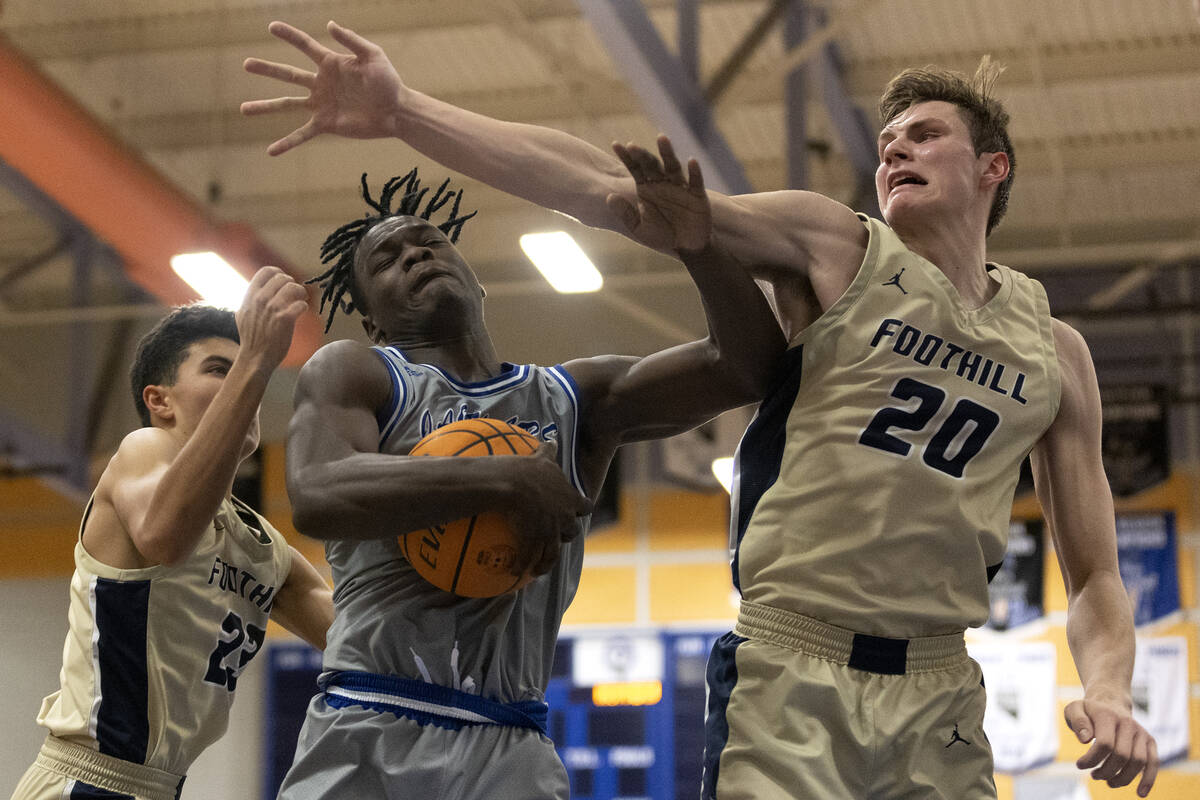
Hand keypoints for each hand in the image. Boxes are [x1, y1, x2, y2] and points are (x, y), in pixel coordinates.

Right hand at [235, 267, 308, 371]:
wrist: (255, 358)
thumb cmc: (251, 339)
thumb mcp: (243, 315)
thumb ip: (249, 302)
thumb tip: (253, 294)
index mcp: (250, 296)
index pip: (266, 271)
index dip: (279, 273)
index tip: (284, 281)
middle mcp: (260, 299)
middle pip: (283, 278)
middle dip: (292, 284)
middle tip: (295, 294)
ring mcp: (272, 309)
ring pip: (293, 287)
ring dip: (301, 293)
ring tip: (301, 300)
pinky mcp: (284, 319)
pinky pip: (301, 304)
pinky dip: (303, 307)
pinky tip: (301, 312)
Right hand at [241, 20, 405, 155]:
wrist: (397, 112)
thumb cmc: (388, 81)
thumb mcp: (373, 55)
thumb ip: (351, 40)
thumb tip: (329, 24)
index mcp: (331, 64)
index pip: (305, 46)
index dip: (289, 35)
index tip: (272, 26)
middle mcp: (321, 83)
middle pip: (288, 74)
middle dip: (267, 69)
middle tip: (245, 64)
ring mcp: (321, 105)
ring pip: (287, 104)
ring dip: (266, 107)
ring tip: (243, 110)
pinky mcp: (326, 124)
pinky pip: (302, 134)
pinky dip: (287, 143)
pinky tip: (271, 150)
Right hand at [504, 440, 591, 576]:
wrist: (512, 484)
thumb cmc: (528, 469)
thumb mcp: (542, 458)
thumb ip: (549, 451)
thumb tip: (552, 439)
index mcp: (569, 498)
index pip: (585, 507)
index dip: (581, 509)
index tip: (577, 511)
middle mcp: (564, 517)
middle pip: (572, 532)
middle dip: (565, 535)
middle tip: (555, 537)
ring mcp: (551, 532)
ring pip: (554, 553)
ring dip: (546, 563)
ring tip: (538, 569)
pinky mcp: (535, 541)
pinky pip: (530, 559)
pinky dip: (524, 566)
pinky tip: (515, 572)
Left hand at [608, 135, 711, 252]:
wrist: (685, 248)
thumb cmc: (661, 236)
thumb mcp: (639, 228)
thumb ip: (625, 213)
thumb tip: (609, 197)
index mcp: (646, 188)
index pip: (634, 168)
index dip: (626, 157)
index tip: (615, 144)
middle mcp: (662, 183)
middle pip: (652, 164)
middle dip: (642, 155)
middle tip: (633, 146)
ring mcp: (680, 187)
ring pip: (673, 166)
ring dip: (667, 153)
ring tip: (661, 138)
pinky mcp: (697, 195)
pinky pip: (696, 181)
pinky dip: (694, 171)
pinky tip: (691, 161)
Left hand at [1065, 696, 1158, 795]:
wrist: (1109, 703)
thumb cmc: (1088, 711)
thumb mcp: (1074, 710)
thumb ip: (1077, 721)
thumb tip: (1086, 740)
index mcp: (1108, 715)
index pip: (1105, 744)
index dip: (1092, 760)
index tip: (1080, 765)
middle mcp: (1128, 723)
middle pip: (1122, 755)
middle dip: (1106, 771)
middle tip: (1094, 775)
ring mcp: (1141, 732)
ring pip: (1138, 762)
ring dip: (1122, 778)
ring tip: (1108, 782)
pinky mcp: (1150, 741)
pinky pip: (1153, 762)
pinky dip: (1148, 780)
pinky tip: (1140, 794)